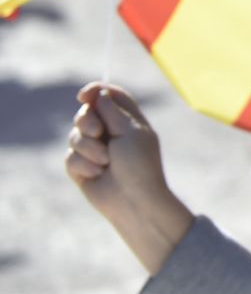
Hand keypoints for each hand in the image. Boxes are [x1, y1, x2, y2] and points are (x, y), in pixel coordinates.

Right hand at [66, 84, 194, 273]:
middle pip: (86, 113)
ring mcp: (94, 150)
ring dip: (88, 148)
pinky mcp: (81, 167)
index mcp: (128, 120)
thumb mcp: (130, 132)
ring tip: (105, 162)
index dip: (95, 91)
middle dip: (87, 121)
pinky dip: (83, 165)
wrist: (133, 201)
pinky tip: (97, 175)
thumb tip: (100, 93)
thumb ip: (113, 111)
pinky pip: (70, 157)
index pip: (109, 96)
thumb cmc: (139, 165)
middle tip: (97, 132)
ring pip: (74, 135)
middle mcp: (110, 132)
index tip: (84, 95)